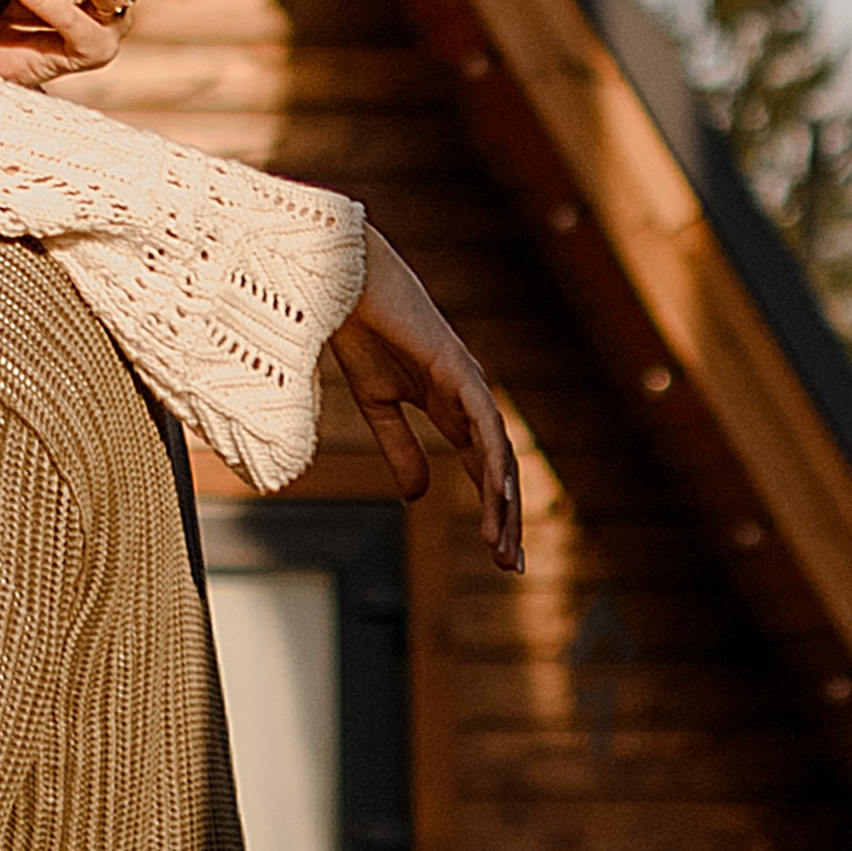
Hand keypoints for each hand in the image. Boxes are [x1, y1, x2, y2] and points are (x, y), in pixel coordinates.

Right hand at [330, 226, 524, 571]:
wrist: (341, 284)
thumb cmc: (358, 331)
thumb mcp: (376, 407)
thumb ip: (399, 448)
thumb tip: (420, 497)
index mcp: (449, 406)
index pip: (482, 468)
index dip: (493, 511)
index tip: (498, 556)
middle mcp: (468, 397)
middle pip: (497, 468)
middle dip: (504, 518)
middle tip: (510, 566)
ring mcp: (467, 382)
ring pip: (496, 453)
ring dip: (500, 502)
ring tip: (500, 546)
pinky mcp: (457, 367)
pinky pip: (483, 422)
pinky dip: (492, 459)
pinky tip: (497, 494)